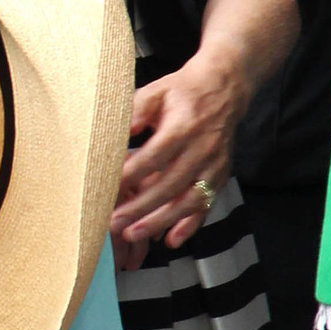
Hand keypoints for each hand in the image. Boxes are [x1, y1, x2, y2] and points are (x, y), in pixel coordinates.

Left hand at [109, 49, 247, 260]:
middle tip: (114, 223)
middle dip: (141, 208)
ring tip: (134, 234)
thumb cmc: (180, 92)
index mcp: (183, 127)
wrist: (222, 89)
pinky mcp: (220, 176)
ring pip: (188, 201)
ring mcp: (214, 166)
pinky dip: (190, 226)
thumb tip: (112, 134)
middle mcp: (202, 150)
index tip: (108, 188)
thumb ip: (134, 112)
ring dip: (161, 221)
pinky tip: (171, 240)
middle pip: (170, 185)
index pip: (155, 156)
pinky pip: (206, 206)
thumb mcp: (154, 92)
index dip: (132, 174)